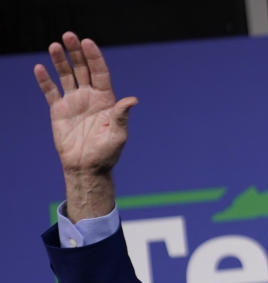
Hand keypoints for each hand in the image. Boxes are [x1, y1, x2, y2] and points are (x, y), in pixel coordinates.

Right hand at [34, 32, 136, 219]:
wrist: (87, 168)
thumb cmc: (107, 153)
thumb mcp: (118, 134)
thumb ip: (121, 115)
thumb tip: (132, 100)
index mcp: (106, 100)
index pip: (100, 73)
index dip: (94, 58)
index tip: (87, 43)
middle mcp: (90, 98)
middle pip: (82, 69)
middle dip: (76, 53)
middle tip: (69, 36)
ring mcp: (74, 103)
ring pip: (66, 76)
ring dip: (60, 61)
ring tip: (54, 46)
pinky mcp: (59, 111)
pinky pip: (51, 92)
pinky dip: (45, 80)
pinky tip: (40, 68)